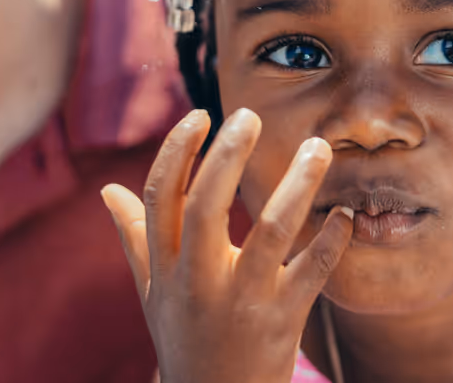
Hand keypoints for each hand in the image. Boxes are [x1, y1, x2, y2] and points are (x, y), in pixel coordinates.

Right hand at [101, 109, 353, 382]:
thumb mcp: (153, 292)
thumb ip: (136, 239)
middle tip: (250, 116)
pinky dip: (333, 239)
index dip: (177, 150)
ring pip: (271, 230)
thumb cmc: (184, 337)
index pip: (161, 196)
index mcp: (165, 266)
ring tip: (318, 146)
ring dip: (297, 184)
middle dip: (227, 155)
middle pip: (206, 206)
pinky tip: (344, 214)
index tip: (200, 115)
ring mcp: (242, 300)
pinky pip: (313, 271)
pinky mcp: (282, 319)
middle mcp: (198, 280)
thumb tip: (107, 192)